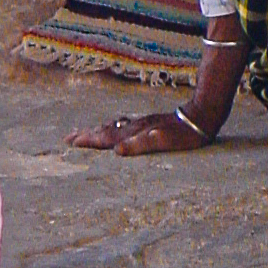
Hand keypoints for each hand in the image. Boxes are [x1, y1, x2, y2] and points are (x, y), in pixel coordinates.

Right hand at [66, 109, 212, 155]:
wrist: (200, 116)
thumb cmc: (184, 134)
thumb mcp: (164, 141)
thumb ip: (141, 145)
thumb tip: (117, 151)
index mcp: (135, 132)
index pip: (107, 137)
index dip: (89, 141)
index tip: (71, 143)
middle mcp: (135, 127)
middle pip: (106, 130)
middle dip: (87, 135)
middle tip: (67, 138)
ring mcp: (141, 124)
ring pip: (114, 126)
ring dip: (97, 130)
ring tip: (83, 133)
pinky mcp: (149, 123)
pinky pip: (124, 125)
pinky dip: (112, 127)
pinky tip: (112, 128)